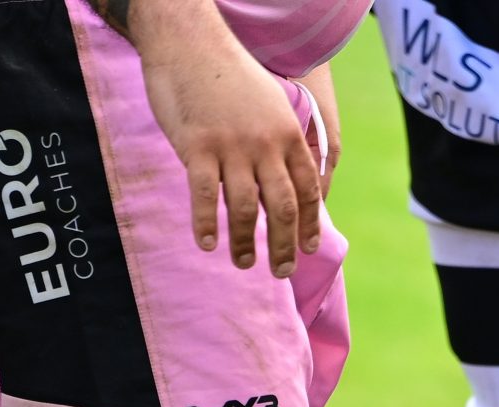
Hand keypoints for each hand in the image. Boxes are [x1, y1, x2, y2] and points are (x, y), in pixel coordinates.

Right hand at [134, 14, 322, 271]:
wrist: (190, 42)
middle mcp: (265, 144)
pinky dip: (206, 224)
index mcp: (287, 134)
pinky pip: (204, 196)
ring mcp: (231, 147)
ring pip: (244, 209)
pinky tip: (207, 244)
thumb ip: (278, 141)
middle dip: (284, 246)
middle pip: (281, 208)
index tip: (307, 248)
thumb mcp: (269, 103)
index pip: (306, 189)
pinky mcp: (197, 147)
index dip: (309, 223)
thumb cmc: (227, 75)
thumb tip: (283, 180)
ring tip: (244, 262)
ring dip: (245, 242)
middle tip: (281, 272)